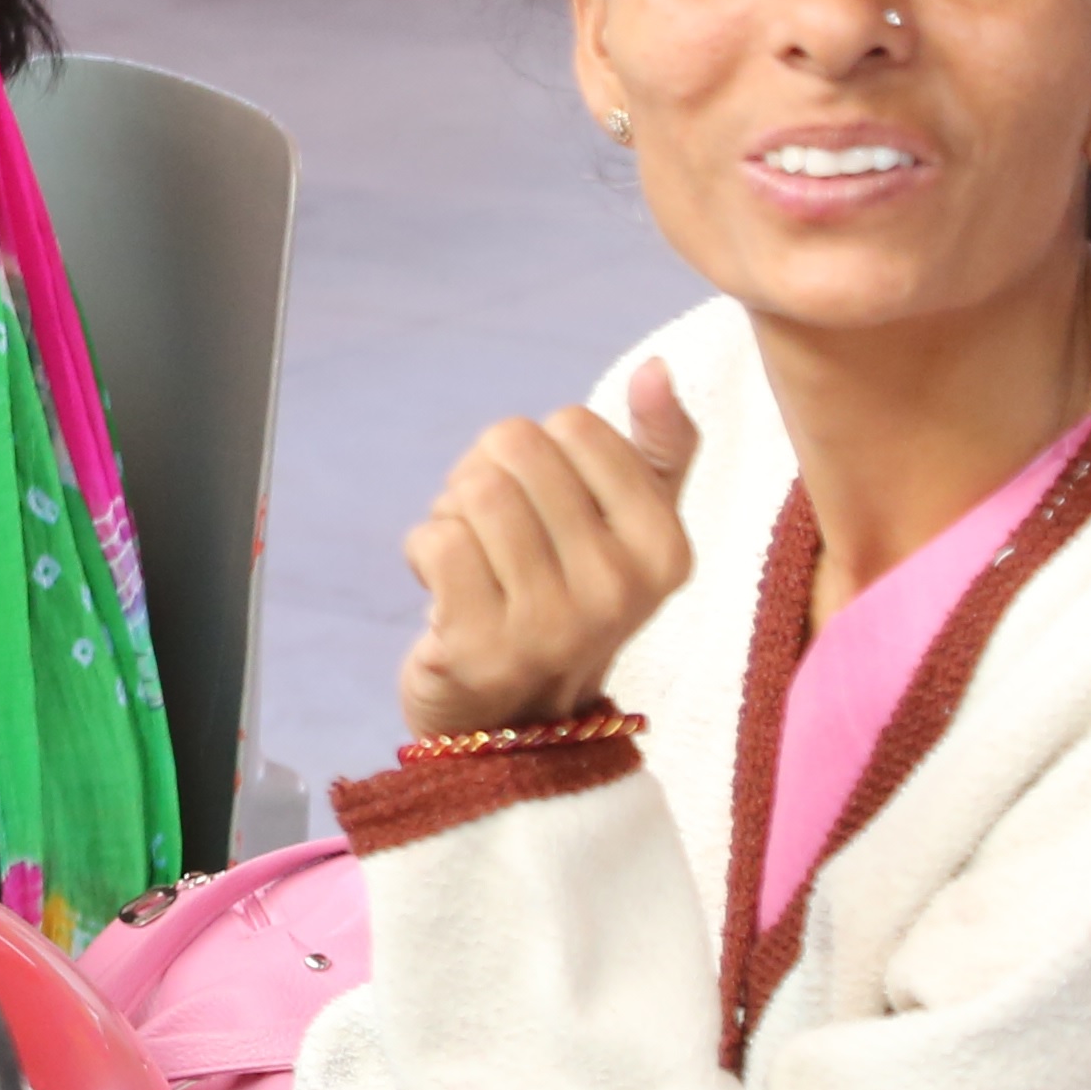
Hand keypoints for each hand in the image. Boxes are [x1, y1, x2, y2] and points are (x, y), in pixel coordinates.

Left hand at [397, 358, 698, 741]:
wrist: (517, 720)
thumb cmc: (568, 600)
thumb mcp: (630, 530)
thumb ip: (657, 449)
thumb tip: (657, 368)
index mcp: (667, 549)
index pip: (573, 424)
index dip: (538, 451)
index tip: (545, 507)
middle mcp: (621, 588)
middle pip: (515, 447)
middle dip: (485, 474)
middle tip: (494, 532)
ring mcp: (554, 623)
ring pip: (473, 491)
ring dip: (452, 515)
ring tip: (473, 561)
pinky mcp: (483, 646)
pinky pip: (435, 538)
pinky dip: (423, 550)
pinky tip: (445, 589)